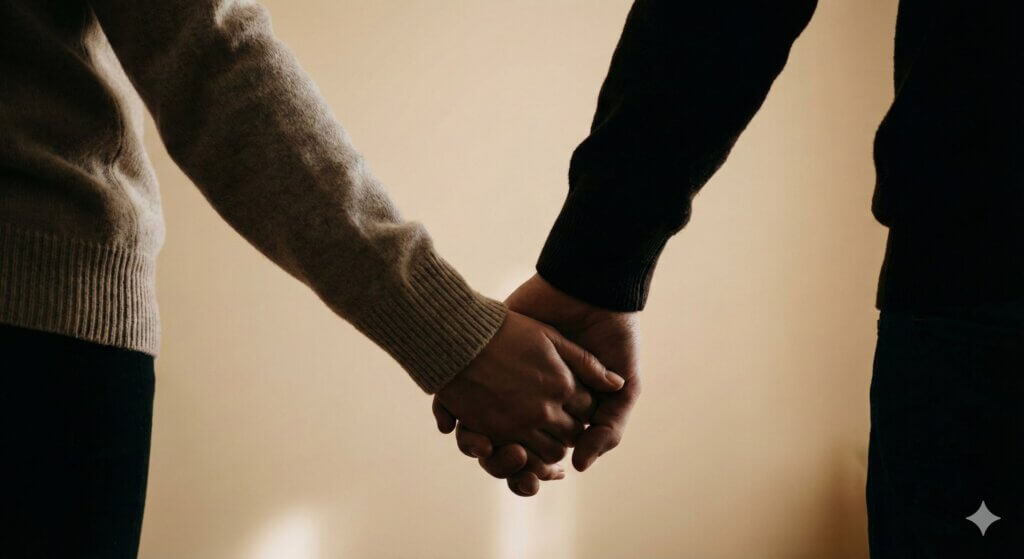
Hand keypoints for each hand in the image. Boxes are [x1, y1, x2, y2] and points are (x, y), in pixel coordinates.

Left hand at [450, 274, 640, 493]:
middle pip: (502, 452)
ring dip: (474, 446)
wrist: (591, 290)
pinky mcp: (481, 360)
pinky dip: (446, 414)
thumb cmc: (614, 337)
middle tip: (508, 460)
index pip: (538, 459)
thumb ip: (608, 429)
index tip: (534, 478)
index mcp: (558, 416)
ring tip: (483, 444)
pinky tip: (452, 422)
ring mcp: (501, 384)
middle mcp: (526, 404)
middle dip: (501, 465)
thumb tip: (579, 466)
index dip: (532, 475)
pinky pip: (450, 398)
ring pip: (475, 432)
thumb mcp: (625, 387)